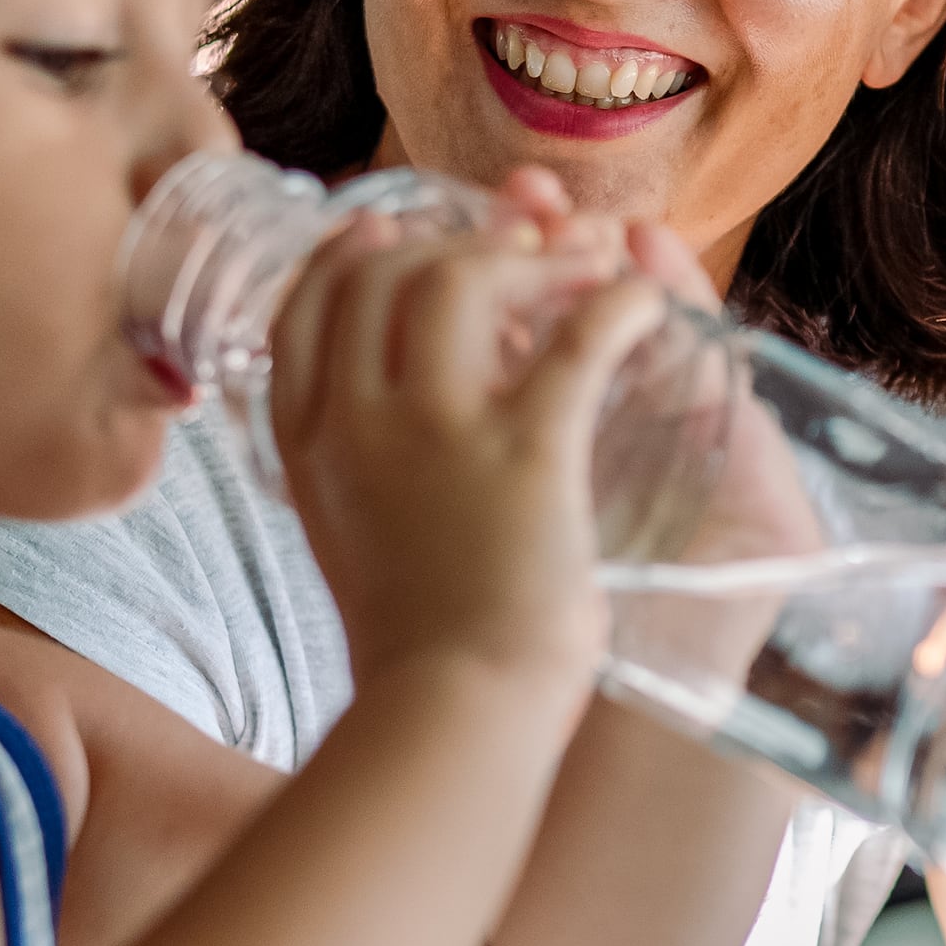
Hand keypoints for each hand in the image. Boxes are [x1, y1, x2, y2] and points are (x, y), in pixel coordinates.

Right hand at [268, 212, 660, 696]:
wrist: (453, 717)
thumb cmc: (416, 646)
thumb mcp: (344, 539)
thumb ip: (351, 467)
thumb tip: (382, 417)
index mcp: (307, 447)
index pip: (302, 308)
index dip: (345, 255)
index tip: (387, 229)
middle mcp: (354, 423)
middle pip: (380, 273)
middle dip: (456, 237)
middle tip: (525, 239)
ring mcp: (433, 432)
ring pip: (462, 278)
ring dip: (535, 257)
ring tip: (587, 268)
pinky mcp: (525, 450)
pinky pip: (578, 335)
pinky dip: (619, 304)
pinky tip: (643, 306)